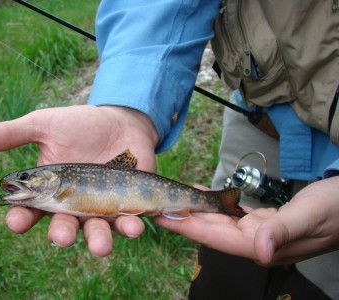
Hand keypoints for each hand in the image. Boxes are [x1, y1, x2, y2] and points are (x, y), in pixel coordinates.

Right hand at [0, 105, 158, 255]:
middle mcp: (73, 205)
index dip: (21, 217)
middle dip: (62, 234)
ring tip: (102, 246)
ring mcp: (101, 208)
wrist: (121, 123)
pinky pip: (129, 221)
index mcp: (50, 191)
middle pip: (64, 227)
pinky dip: (132, 226)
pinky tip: (136, 226)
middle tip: (61, 238)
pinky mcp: (127, 205)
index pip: (30, 210)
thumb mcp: (46, 125)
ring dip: (99, 240)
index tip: (16, 222)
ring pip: (96, 231)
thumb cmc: (81, 125)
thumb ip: (15, 133)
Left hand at [156, 177, 338, 265]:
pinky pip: (231, 214)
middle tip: (157, 204)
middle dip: (183, 217)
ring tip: (172, 198)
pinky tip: (202, 195)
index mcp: (261, 244)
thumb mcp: (310, 216)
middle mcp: (255, 242)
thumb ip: (283, 232)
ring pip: (219, 222)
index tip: (162, 216)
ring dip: (195, 210)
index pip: (214, 236)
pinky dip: (215, 204)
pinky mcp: (264, 222)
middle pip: (210, 229)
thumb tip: (260, 252)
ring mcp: (259, 233)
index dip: (186, 226)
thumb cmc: (335, 210)